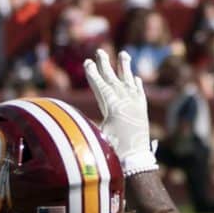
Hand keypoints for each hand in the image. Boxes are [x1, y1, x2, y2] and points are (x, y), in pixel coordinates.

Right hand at [83, 49, 156, 175]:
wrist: (136, 160)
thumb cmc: (114, 150)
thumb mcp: (98, 135)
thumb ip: (87, 123)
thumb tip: (71, 118)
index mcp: (114, 107)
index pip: (101, 86)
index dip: (93, 74)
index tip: (88, 62)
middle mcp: (126, 102)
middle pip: (114, 79)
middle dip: (106, 65)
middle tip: (100, 52)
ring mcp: (136, 105)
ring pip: (130, 82)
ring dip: (126, 67)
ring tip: (124, 54)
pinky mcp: (142, 111)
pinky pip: (139, 93)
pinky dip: (137, 84)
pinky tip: (136, 78)